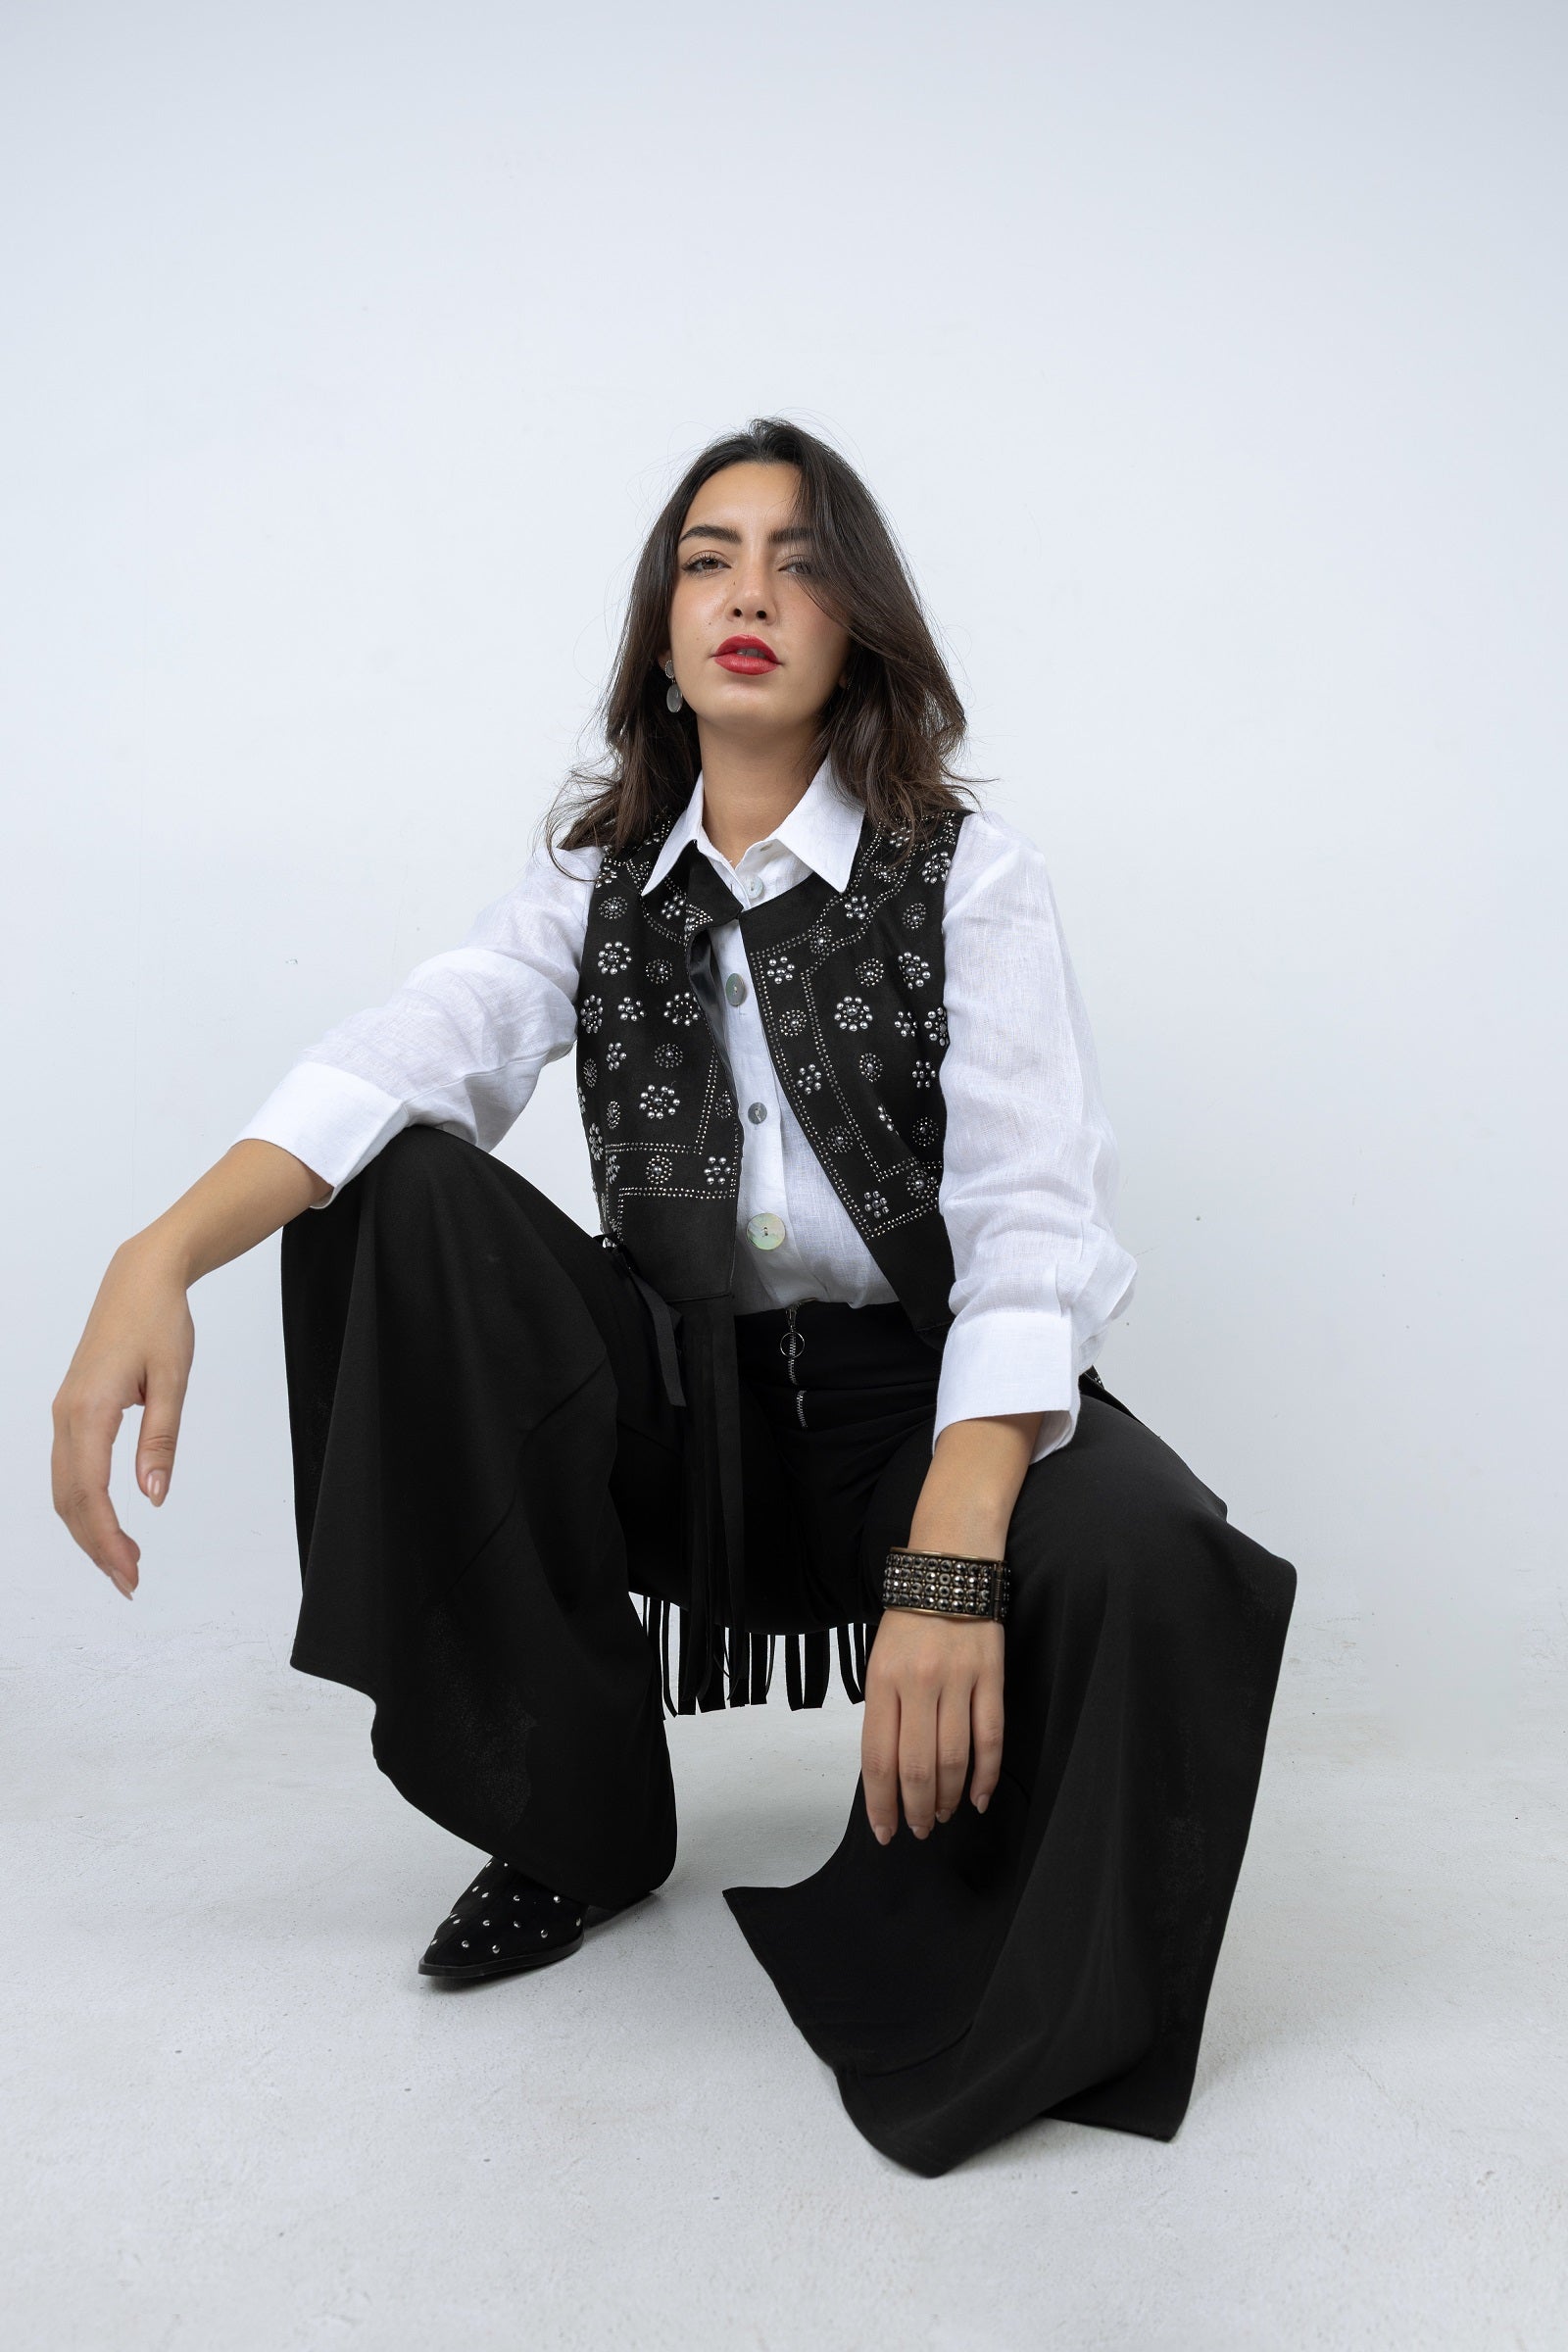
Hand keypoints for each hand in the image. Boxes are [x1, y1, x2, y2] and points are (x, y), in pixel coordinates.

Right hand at [51, 1239, 195, 1597]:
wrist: (139, 1280)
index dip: (106, 1539)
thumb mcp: (173, 1380)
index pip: (91, 1492)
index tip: (129, 1572)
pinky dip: (85, 1504)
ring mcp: (64, 1414)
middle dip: (96, 1546)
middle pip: (70, 1499)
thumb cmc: (160, 1322)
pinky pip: (69, 1469)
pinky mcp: (71, 1411)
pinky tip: (108, 1523)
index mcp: (89, 1410)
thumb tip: (153, 1495)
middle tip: (130, 1582)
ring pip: (64, 1488)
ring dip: (88, 1529)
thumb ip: (162, 1439)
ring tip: (122, 1562)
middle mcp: (66, 1416)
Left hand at [860, 1607, 1003, 1842]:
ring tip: (942, 1815)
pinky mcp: (991, 1677)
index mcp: (882, 1680)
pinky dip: (986, 1775)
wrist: (950, 1568)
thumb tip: (889, 1772)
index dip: (881, 1802)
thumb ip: (883, 1712)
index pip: (878, 1757)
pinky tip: (978, 1797)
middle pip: (917, 1767)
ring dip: (947, 1798)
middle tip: (918, 1829)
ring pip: (954, 1758)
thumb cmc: (910, 1621)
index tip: (884, 1830)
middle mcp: (918, 1682)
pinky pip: (991, 1737)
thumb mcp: (880, 1662)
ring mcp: (957, 1680)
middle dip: (916, 1809)